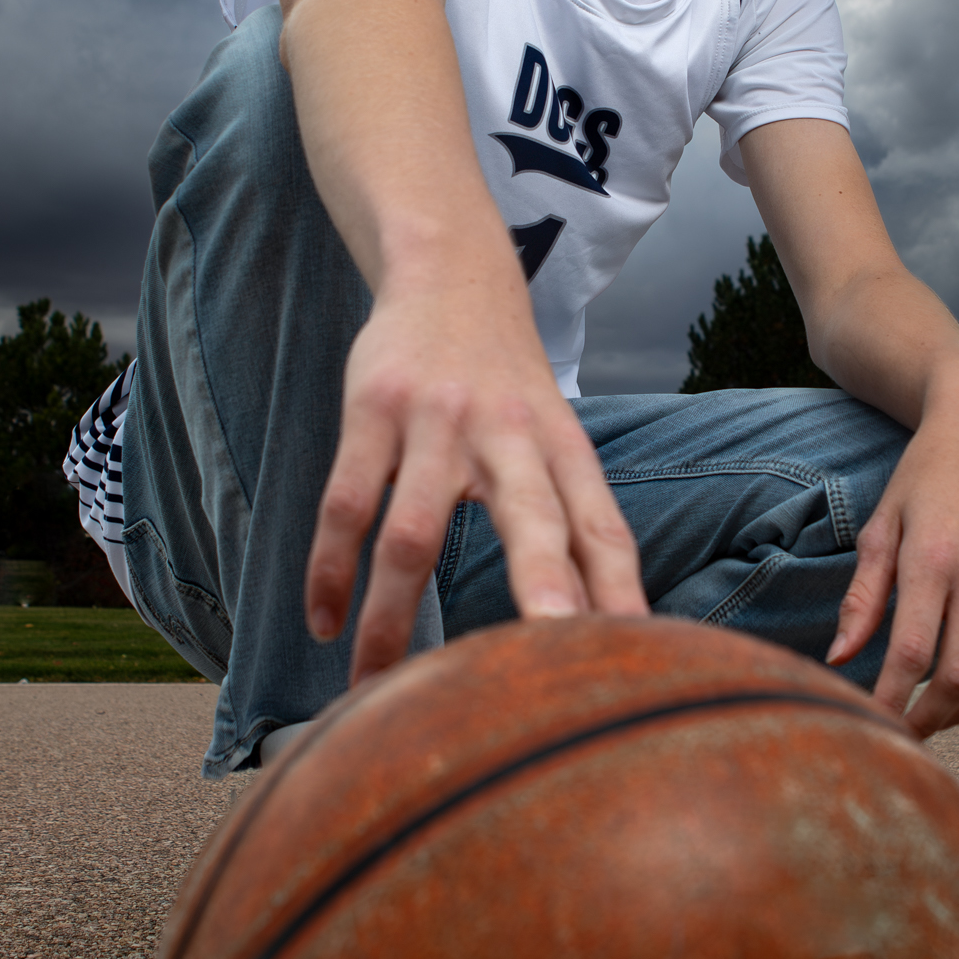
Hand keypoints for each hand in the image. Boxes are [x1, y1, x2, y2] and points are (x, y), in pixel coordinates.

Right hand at [303, 256, 647, 683]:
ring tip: (374, 685)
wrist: (449, 274)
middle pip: (529, 518)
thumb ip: (569, 526)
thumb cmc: (509, 386)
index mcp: (564, 449)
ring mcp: (438, 420)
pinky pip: (345, 505)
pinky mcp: (372, 409)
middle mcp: (509, 434)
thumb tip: (602, 629)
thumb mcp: (552, 439)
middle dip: (540, 586)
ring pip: (412, 534)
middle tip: (545, 654)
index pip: (602, 527)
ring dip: (391, 618)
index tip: (633, 652)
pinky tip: (324, 622)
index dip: (620, 591)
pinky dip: (330, 570)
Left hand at [827, 370, 958, 735]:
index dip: (890, 702)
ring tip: (940, 717)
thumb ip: (862, 596)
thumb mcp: (881, 525)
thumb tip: (838, 658)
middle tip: (905, 736)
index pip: (910, 652)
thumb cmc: (924, 476)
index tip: (871, 729)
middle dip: (929, 719)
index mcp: (931, 558)